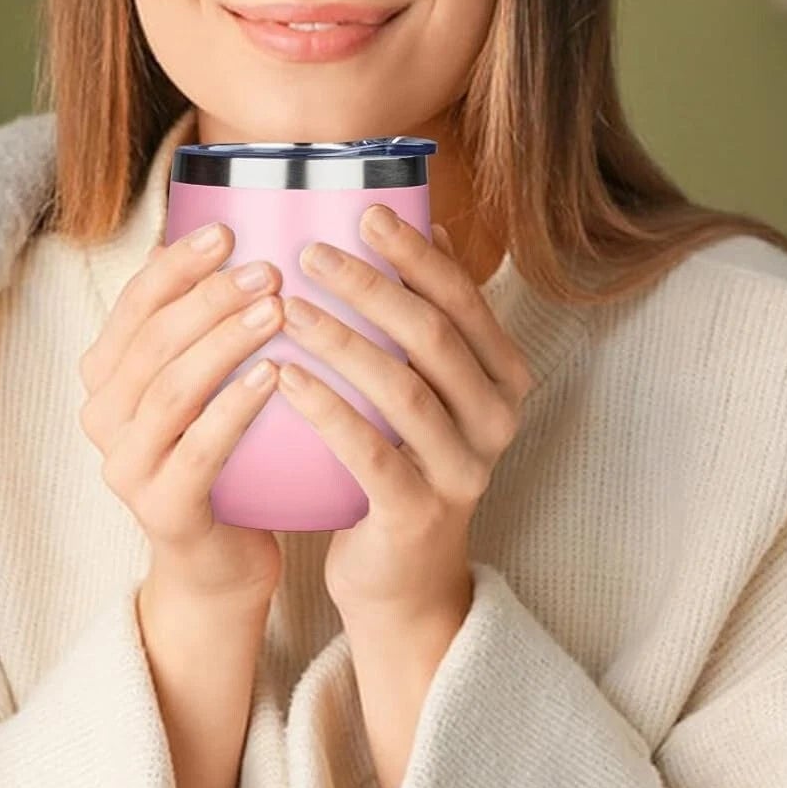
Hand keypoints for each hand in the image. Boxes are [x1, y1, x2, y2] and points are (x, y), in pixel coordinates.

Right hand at [78, 222, 284, 603]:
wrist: (222, 562)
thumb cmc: (224, 454)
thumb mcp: (205, 382)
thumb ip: (203, 323)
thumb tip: (237, 230)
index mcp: (106, 375)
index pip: (133, 304)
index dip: (177, 265)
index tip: (228, 232)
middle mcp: (102, 417)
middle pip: (153, 341)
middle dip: (210, 297)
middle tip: (269, 269)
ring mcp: (126, 466)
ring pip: (171, 390)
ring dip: (225, 343)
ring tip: (277, 310)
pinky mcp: (162, 509)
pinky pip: (198, 449)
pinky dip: (236, 407)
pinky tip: (275, 375)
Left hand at [276, 210, 532, 620]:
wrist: (402, 576)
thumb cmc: (403, 457)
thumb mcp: (425, 385)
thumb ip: (427, 314)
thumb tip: (419, 218)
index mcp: (503, 376)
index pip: (464, 299)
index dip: (416, 254)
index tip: (364, 211)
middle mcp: (497, 419)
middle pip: (434, 336)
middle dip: (370, 287)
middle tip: (309, 253)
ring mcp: (464, 470)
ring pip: (402, 390)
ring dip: (341, 341)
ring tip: (286, 308)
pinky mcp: (419, 514)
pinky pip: (370, 452)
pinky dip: (325, 409)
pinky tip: (283, 375)